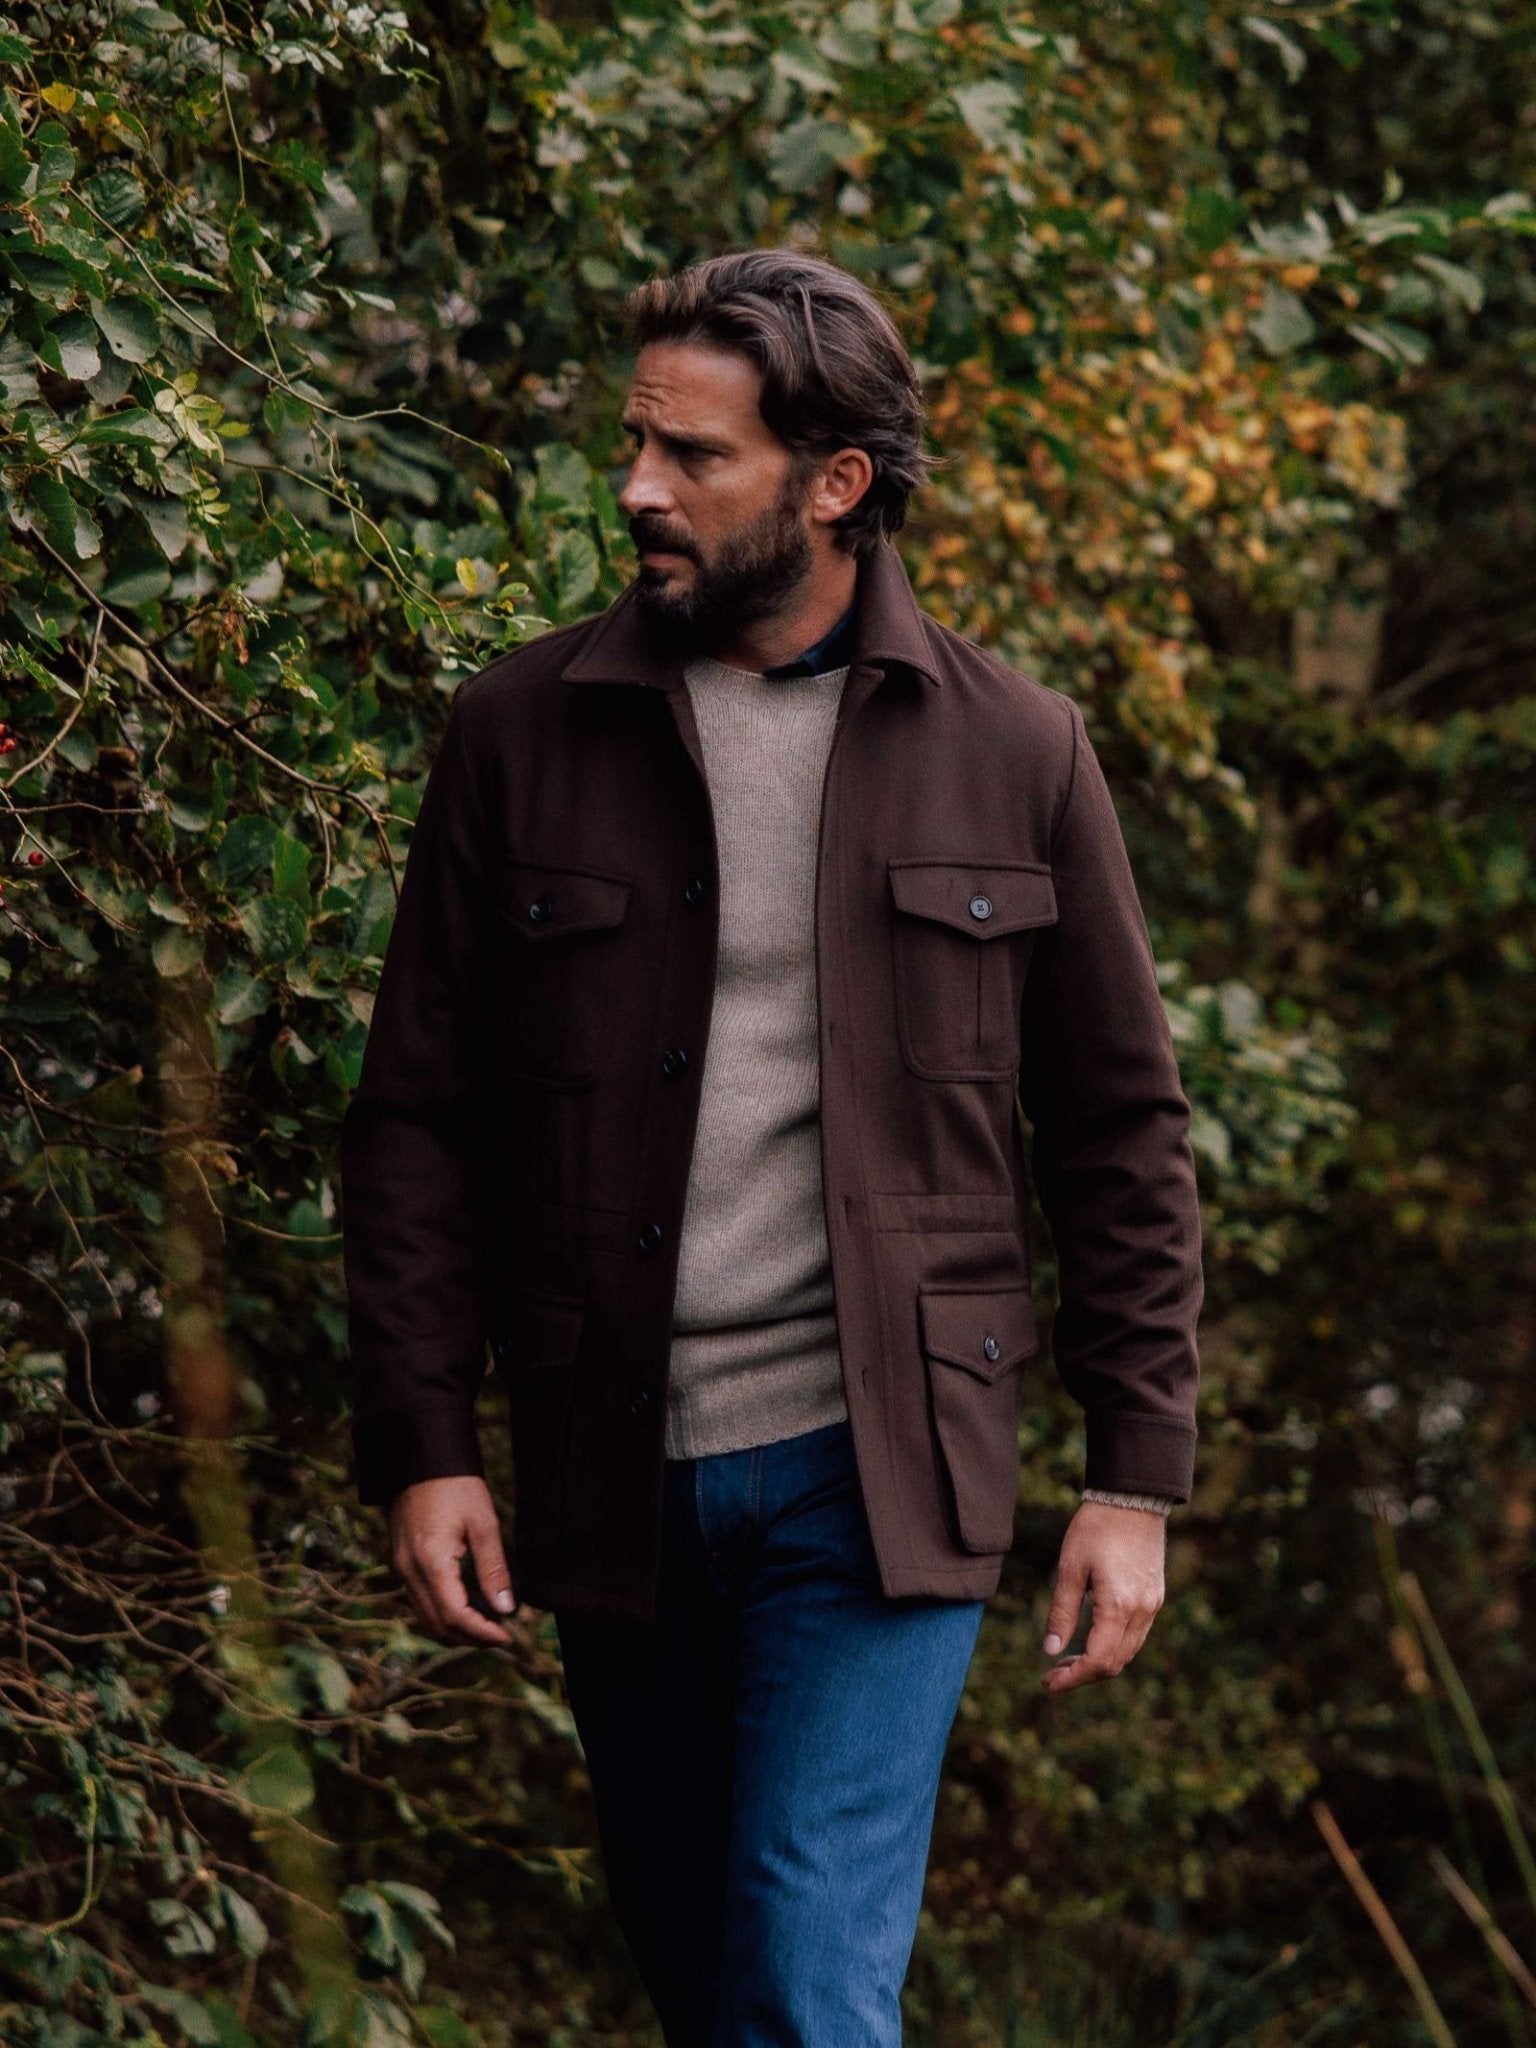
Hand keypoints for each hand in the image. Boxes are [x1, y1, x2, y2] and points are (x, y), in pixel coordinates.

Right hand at [388, 1475, 516, 1647]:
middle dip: (469, 1638)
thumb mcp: (483, 1524)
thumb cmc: (456, 1485)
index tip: (507, 1637)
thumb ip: (493, 1569)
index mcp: (430, 1562)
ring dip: (455, 1630)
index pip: (454, 1615)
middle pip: (437, 1624)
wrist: (420, 1460)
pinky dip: (442, 1614)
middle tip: (501, 1637)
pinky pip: (419, 1602)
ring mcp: (400, 1569)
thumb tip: (505, 1609)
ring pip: (425, 1617)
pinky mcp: (400, 1564)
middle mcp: (408, 1571)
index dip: (481, 1632)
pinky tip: (466, 1609)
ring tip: (487, 1628)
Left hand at [1040, 1499, 1165, 1692]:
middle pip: (1115, 1663)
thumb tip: (1050, 1651)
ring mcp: (1152, 1605)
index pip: (1098, 1661)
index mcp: (1119, 1606)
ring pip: (1127, 1652)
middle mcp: (1141, 1611)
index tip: (1047, 1683)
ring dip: (1098, 1662)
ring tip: (1067, 1659)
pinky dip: (1112, 1646)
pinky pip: (1135, 1635)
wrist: (1132, 1498)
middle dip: (1083, 1674)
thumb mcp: (1069, 1568)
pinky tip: (1090, 1638)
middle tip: (1052, 1673)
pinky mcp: (1155, 1597)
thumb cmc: (1096, 1528)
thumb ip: (1061, 1612)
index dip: (1072, 1678)